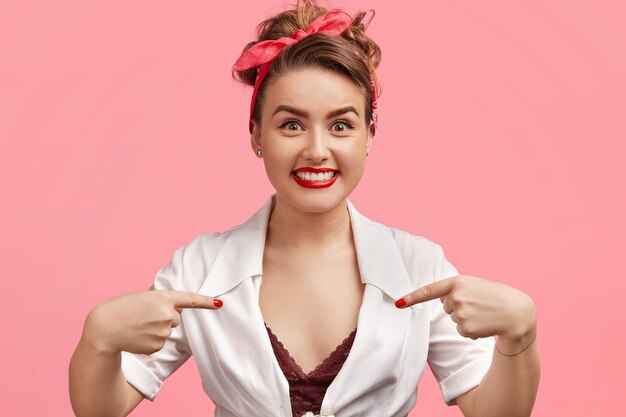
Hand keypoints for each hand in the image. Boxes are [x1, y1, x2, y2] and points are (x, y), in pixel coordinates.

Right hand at [82, 290, 221, 354]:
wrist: (104, 329)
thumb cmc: (121, 310)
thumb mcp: (143, 298)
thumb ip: (162, 303)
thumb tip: (174, 314)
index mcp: (163, 297)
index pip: (190, 299)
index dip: (206, 301)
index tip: (219, 303)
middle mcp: (167, 314)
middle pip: (176, 318)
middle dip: (164, 318)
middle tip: (144, 317)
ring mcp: (163, 331)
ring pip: (167, 331)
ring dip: (155, 330)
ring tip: (137, 326)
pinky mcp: (158, 346)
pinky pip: (159, 343)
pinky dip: (149, 341)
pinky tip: (136, 337)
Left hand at [395, 275, 535, 349]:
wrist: (518, 312)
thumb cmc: (497, 297)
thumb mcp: (476, 286)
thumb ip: (457, 289)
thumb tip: (441, 301)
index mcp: (459, 282)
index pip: (430, 290)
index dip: (412, 298)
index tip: (397, 304)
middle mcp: (457, 296)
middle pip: (446, 308)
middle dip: (460, 308)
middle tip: (480, 305)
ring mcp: (460, 312)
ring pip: (454, 320)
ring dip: (468, 320)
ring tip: (485, 314)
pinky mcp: (466, 327)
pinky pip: (462, 332)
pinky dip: (472, 331)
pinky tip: (486, 324)